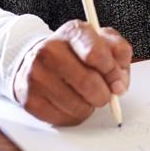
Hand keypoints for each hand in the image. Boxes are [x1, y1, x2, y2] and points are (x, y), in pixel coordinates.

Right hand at [13, 20, 131, 125]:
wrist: (37, 60)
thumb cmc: (75, 53)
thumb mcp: (102, 42)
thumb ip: (119, 53)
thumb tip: (120, 81)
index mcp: (72, 32)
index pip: (96, 54)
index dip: (112, 72)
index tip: (117, 80)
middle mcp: (49, 50)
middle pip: (88, 83)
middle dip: (104, 94)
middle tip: (105, 94)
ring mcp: (36, 75)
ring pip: (77, 105)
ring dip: (89, 106)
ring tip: (85, 97)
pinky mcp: (29, 99)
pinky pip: (63, 118)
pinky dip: (74, 115)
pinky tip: (71, 103)